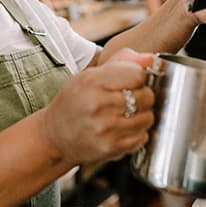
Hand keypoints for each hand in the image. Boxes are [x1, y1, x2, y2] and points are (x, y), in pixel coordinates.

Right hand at [42, 49, 154, 164]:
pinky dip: (138, 132)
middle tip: (129, 99)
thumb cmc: (75, 101)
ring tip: (126, 114)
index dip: (139, 77)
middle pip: (146, 96)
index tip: (132, 81)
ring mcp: (105, 128)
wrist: (54, 135)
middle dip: (143, 96)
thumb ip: (122, 61)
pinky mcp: (110, 147)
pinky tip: (123, 128)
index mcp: (93, 80)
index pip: (137, 74)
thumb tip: (151, 59)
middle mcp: (98, 104)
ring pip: (147, 118)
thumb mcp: (90, 74)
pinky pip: (142, 137)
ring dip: (142, 115)